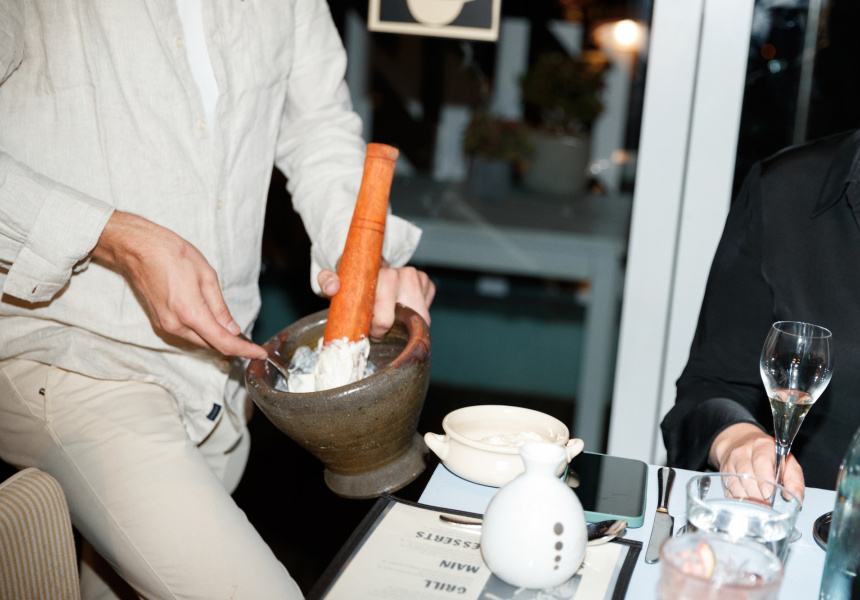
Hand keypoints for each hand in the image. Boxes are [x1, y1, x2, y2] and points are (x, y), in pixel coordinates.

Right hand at [92, 211, 266, 359]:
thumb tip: (233, 329)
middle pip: (211, 344)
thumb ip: (220, 307)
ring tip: (226, 321)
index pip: (224, 343)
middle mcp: (176, 325)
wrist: (138, 248)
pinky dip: (200, 329)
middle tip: (248, 336)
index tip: (260, 353)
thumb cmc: (172, 255)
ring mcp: (165, 324)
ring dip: (214, 335)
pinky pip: (186, 332)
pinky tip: (207, 316)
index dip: (245, 350)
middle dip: (231, 342)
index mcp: (191, 313)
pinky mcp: (159, 321)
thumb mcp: (207, 276)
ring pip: (198, 340)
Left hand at [318, 264, 434, 340]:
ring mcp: (417, 277)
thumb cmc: (354, 277)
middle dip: (391, 328)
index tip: (368, 327)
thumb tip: (333, 287)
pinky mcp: (426, 282)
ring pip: (421, 319)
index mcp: (381, 274)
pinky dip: (415, 316)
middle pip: (407, 320)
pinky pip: (426, 311)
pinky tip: (401, 309)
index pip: (384, 318)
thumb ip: (328, 280)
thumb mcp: (338, 278)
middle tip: (376, 326)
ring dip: (405, 324)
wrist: (368, 263)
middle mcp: (402, 274)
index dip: (376, 329)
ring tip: (389, 317)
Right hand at [709, 423, 804, 501]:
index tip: (768, 493)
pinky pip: (728, 489)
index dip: (764, 479)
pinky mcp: (723, 472)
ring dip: (748, 498)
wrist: (742, 442)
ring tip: (760, 505)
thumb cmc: (769, 455)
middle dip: (757, 494)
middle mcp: (742, 451)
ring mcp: (730, 461)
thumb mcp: (787, 461)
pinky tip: (748, 501)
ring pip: (735, 484)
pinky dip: (739, 499)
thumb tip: (794, 497)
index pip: (761, 461)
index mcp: (762, 445)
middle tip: (767, 505)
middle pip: (746, 475)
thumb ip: (794, 479)